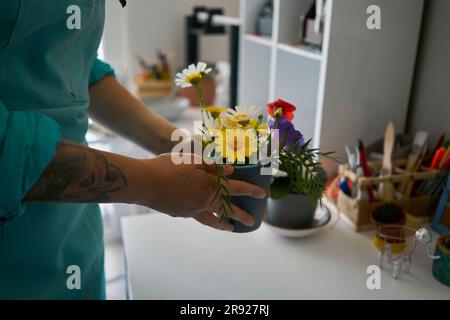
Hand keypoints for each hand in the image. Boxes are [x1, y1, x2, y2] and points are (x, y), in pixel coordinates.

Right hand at [136, 153, 266, 230]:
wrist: (144, 183)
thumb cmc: (167, 167)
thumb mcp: (192, 160)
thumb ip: (212, 166)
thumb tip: (230, 170)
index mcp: (210, 185)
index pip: (237, 189)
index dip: (251, 191)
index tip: (262, 195)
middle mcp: (204, 201)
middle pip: (229, 210)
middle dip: (242, 216)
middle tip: (252, 222)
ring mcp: (192, 210)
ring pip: (213, 220)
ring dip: (224, 224)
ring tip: (230, 227)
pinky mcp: (181, 214)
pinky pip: (197, 217)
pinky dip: (205, 217)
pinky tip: (203, 214)